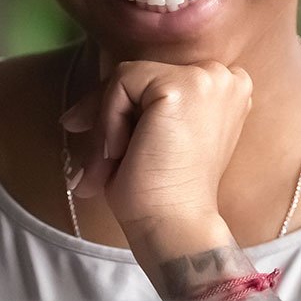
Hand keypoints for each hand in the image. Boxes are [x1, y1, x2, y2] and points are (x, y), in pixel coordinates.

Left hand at [59, 57, 253, 235]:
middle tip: (93, 161)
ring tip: (107, 167)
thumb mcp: (154, 140)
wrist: (176, 225)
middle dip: (108, 113)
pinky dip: (109, 120)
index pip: (160, 80)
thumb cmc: (164, 193)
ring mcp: (206, 78)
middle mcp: (223, 77)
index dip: (126, 106)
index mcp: (226, 90)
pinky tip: (120, 154)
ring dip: (107, 123)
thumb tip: (74, 115)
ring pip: (128, 78)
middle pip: (142, 74)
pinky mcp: (182, 86)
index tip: (104, 142)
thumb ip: (137, 111)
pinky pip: (121, 83)